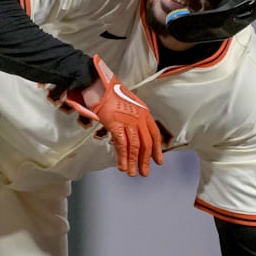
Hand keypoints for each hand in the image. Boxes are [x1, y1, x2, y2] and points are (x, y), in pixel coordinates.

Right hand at [62, 55, 162, 175]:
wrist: (97, 82)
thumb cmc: (107, 90)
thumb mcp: (124, 102)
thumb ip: (128, 116)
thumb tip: (126, 131)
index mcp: (143, 111)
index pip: (154, 134)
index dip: (156, 149)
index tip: (157, 160)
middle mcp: (139, 116)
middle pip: (146, 143)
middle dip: (145, 160)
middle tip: (144, 172)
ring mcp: (128, 120)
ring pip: (134, 147)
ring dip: (133, 162)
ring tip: (131, 173)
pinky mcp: (116, 124)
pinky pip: (122, 145)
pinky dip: (122, 158)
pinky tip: (121, 166)